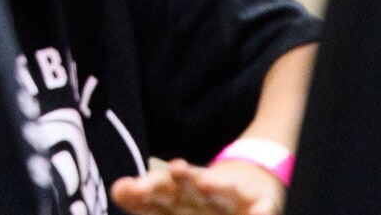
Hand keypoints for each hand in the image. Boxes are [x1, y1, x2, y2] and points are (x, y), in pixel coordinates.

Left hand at [113, 158, 284, 214]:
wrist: (248, 182)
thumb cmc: (198, 201)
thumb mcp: (169, 202)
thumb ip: (141, 200)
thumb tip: (118, 190)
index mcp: (178, 193)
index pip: (158, 190)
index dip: (144, 191)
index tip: (127, 189)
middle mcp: (203, 193)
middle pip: (187, 186)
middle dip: (179, 180)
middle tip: (172, 169)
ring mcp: (232, 198)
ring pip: (223, 191)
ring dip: (215, 187)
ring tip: (206, 184)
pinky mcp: (260, 204)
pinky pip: (262, 209)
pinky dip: (260, 212)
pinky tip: (257, 214)